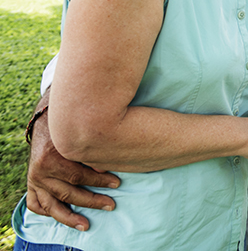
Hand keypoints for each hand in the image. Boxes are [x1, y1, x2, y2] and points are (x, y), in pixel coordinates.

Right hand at [25, 107, 119, 230]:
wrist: (48, 122)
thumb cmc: (70, 129)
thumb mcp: (80, 137)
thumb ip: (90, 153)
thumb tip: (105, 167)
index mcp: (52, 157)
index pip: (78, 175)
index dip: (99, 180)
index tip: (117, 183)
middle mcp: (40, 172)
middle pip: (68, 193)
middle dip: (92, 200)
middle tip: (111, 204)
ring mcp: (34, 180)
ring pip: (51, 205)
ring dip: (70, 217)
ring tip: (86, 225)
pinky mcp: (31, 184)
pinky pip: (35, 204)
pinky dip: (46, 212)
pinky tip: (61, 215)